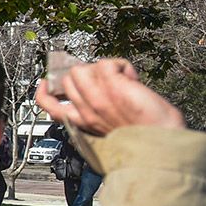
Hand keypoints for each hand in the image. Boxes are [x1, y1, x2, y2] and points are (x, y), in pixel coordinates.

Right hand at [35, 58, 184, 136]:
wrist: (161, 142)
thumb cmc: (143, 136)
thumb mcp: (108, 126)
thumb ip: (96, 110)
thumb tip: (92, 87)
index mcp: (82, 122)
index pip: (48, 104)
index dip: (44, 90)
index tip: (48, 81)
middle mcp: (85, 110)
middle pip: (66, 80)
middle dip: (84, 75)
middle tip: (105, 80)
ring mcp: (98, 98)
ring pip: (80, 69)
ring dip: (101, 69)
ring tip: (119, 80)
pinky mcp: (114, 86)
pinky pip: (106, 63)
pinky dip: (120, 65)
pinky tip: (131, 78)